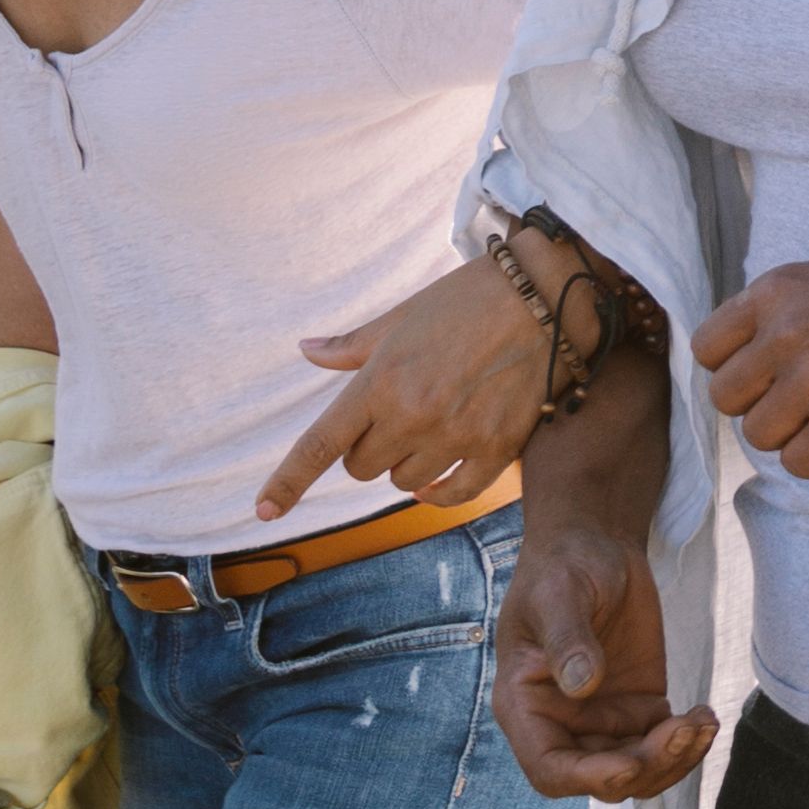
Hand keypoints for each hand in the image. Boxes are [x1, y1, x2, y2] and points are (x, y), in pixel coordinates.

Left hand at [255, 245, 553, 519]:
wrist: (546, 297)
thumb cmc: (468, 299)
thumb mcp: (401, 316)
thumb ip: (351, 346)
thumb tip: (306, 350)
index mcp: (381, 381)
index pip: (320, 444)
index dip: (286, 482)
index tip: (262, 511)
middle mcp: (413, 414)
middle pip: (362, 468)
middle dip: (367, 450)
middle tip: (391, 420)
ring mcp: (456, 436)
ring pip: (403, 482)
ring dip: (405, 466)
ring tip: (428, 430)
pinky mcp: (496, 448)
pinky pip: (454, 493)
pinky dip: (440, 492)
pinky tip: (439, 478)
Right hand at [492, 516, 713, 799]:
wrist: (596, 547)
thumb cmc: (564, 566)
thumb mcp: (560, 595)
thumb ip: (568, 640)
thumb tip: (581, 686)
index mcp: (526, 706)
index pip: (550, 768)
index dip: (587, 777)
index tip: (629, 765)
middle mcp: (562, 725)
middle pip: (602, 778)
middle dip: (646, 766)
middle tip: (683, 730)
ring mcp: (602, 722)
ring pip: (639, 771)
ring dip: (674, 760)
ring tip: (702, 722)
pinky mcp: (639, 710)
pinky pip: (664, 746)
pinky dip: (688, 742)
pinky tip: (705, 715)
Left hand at [690, 249, 808, 476]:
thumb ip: (787, 305)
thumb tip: (749, 351)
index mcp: (780, 290)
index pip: (706, 346)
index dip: (728, 366)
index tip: (758, 373)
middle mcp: (788, 333)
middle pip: (725, 397)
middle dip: (755, 404)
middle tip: (792, 402)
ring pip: (759, 435)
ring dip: (788, 434)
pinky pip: (800, 464)